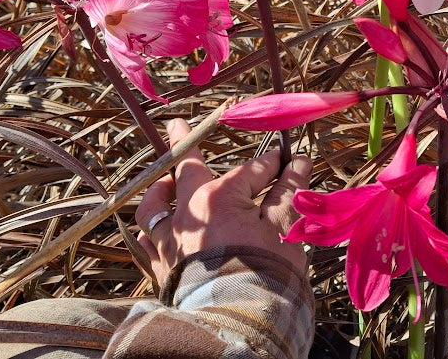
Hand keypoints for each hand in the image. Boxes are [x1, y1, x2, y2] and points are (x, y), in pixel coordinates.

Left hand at [134, 118, 311, 282]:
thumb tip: (299, 162)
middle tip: (177, 124)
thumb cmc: (265, 273)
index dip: (272, 166)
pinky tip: (157, 231)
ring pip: (154, 206)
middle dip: (186, 144)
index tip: (289, 161)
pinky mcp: (161, 267)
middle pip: (186, 170)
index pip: (250, 172)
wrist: (236, 323)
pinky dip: (153, 231)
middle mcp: (186, 212)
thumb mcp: (283, 229)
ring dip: (159, 191)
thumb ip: (288, 193)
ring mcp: (168, 240)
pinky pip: (148, 242)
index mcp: (218, 198)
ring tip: (163, 183)